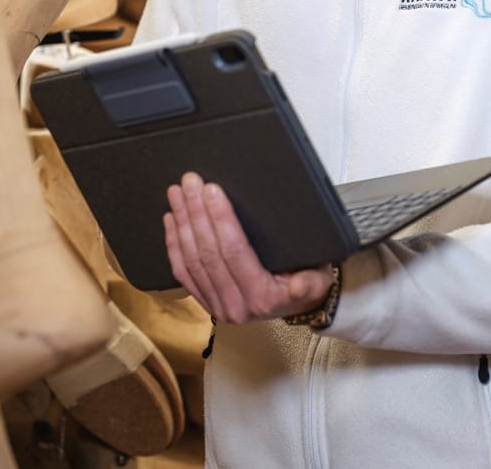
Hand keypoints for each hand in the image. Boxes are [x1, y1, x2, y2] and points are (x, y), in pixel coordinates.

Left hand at [164, 172, 335, 323]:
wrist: (297, 304)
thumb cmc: (306, 282)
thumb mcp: (318, 279)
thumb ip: (311, 282)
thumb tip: (300, 284)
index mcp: (263, 298)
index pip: (234, 252)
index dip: (220, 219)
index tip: (211, 191)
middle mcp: (236, 306)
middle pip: (209, 253)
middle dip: (197, 213)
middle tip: (191, 184)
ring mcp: (217, 306)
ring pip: (192, 260)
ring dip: (182, 223)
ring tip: (177, 194)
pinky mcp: (205, 302)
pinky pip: (183, 272)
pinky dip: (174, 243)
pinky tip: (171, 219)